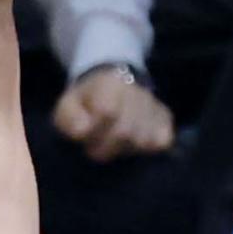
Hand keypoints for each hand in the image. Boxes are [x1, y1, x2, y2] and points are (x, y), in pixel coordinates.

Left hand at [52, 66, 175, 161]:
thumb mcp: (66, 108)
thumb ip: (69, 119)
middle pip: (126, 132)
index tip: (84, 136)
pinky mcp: (166, 118)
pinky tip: (132, 143)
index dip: (94, 131)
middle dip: (106, 147)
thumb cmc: (84, 104)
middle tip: (96, 145)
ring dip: (124, 149)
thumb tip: (82, 131)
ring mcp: (154, 104)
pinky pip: (162, 142)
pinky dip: (146, 149)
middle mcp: (136, 90)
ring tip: (113, 142)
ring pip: (143, 141)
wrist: (111, 89)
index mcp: (109, 84)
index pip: (107, 112)